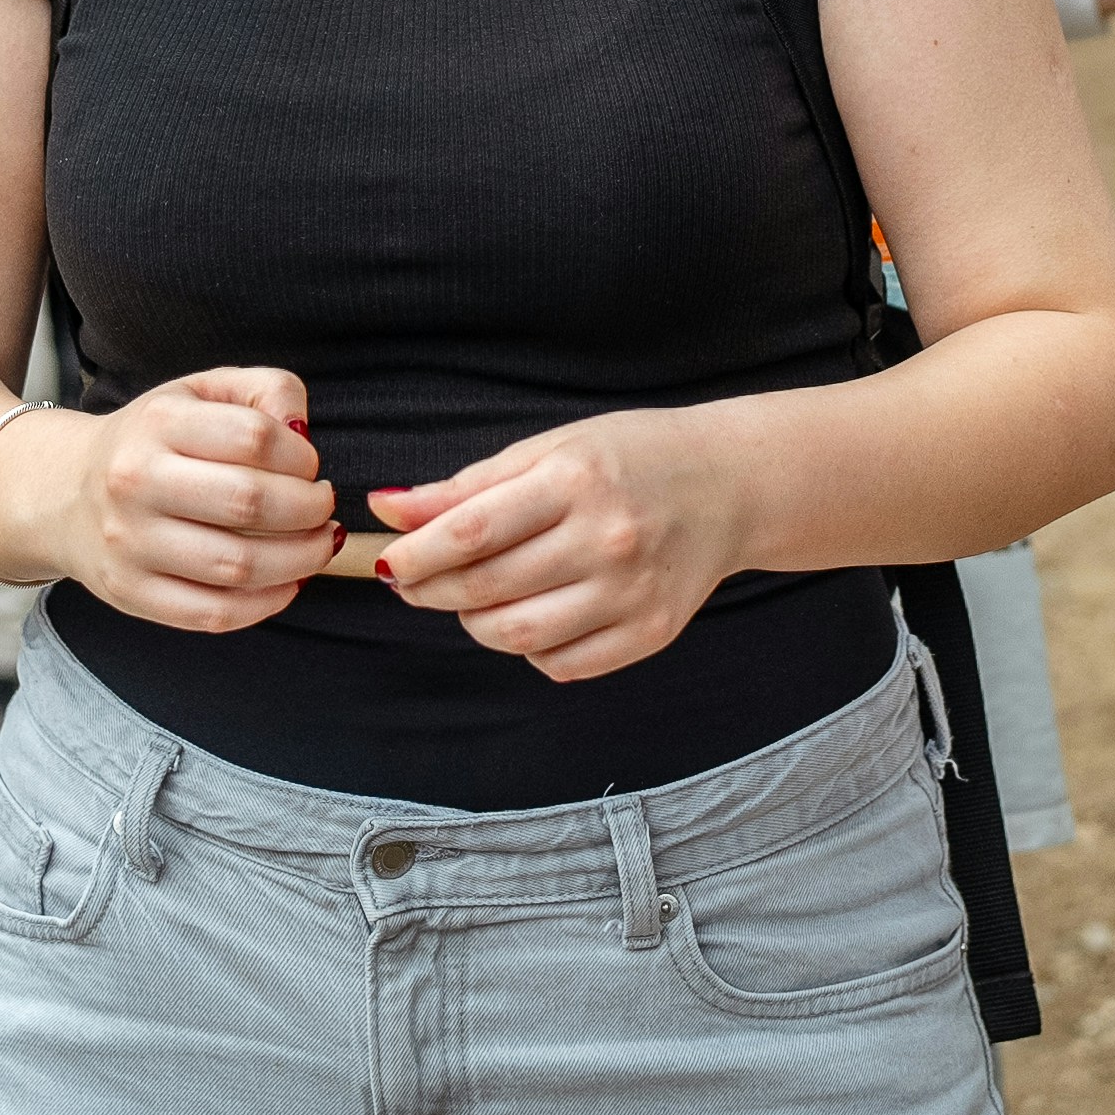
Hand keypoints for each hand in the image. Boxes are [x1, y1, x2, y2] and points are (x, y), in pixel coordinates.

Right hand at [9, 367, 340, 631]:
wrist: (66, 492)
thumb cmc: (153, 441)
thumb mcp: (202, 391)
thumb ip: (266, 390)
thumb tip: (302, 431)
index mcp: (159, 421)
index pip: (254, 437)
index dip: (301, 456)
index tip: (310, 465)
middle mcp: (136, 481)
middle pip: (249, 502)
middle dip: (308, 509)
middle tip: (323, 507)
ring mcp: (130, 543)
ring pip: (237, 566)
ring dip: (299, 560)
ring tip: (317, 544)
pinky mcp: (131, 593)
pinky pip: (213, 613)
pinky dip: (266, 604)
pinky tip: (287, 583)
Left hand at [369, 408, 747, 682]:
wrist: (727, 486)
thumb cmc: (628, 459)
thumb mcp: (549, 451)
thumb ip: (467, 486)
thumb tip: (388, 509)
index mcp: (576, 481)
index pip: (471, 532)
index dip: (415, 554)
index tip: (387, 561)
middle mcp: (607, 540)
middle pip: (486, 588)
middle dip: (430, 590)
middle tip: (412, 582)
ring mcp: (631, 593)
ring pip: (516, 637)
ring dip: (475, 622)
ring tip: (473, 596)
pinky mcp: (649, 633)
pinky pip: (561, 663)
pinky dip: (529, 648)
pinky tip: (532, 613)